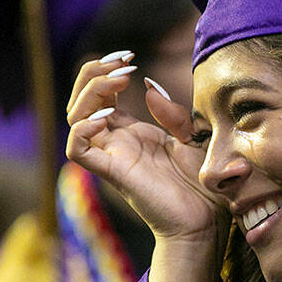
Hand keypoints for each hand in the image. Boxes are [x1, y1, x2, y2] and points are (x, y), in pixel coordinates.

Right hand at [65, 55, 224, 244]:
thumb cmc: (203, 189)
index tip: (130, 56)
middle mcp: (117, 143)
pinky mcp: (115, 174)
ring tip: (120, 80)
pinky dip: (81, 129)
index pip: (101, 95)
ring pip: (74, 118)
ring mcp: (113, 156)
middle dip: (93, 73)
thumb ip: (172, 115)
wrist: (207, 225)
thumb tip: (148, 88)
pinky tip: (106, 116)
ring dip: (89, 92)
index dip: (105, 70)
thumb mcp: (194, 139)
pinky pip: (78, 151)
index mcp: (133, 133)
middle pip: (81, 100)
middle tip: (123, 62)